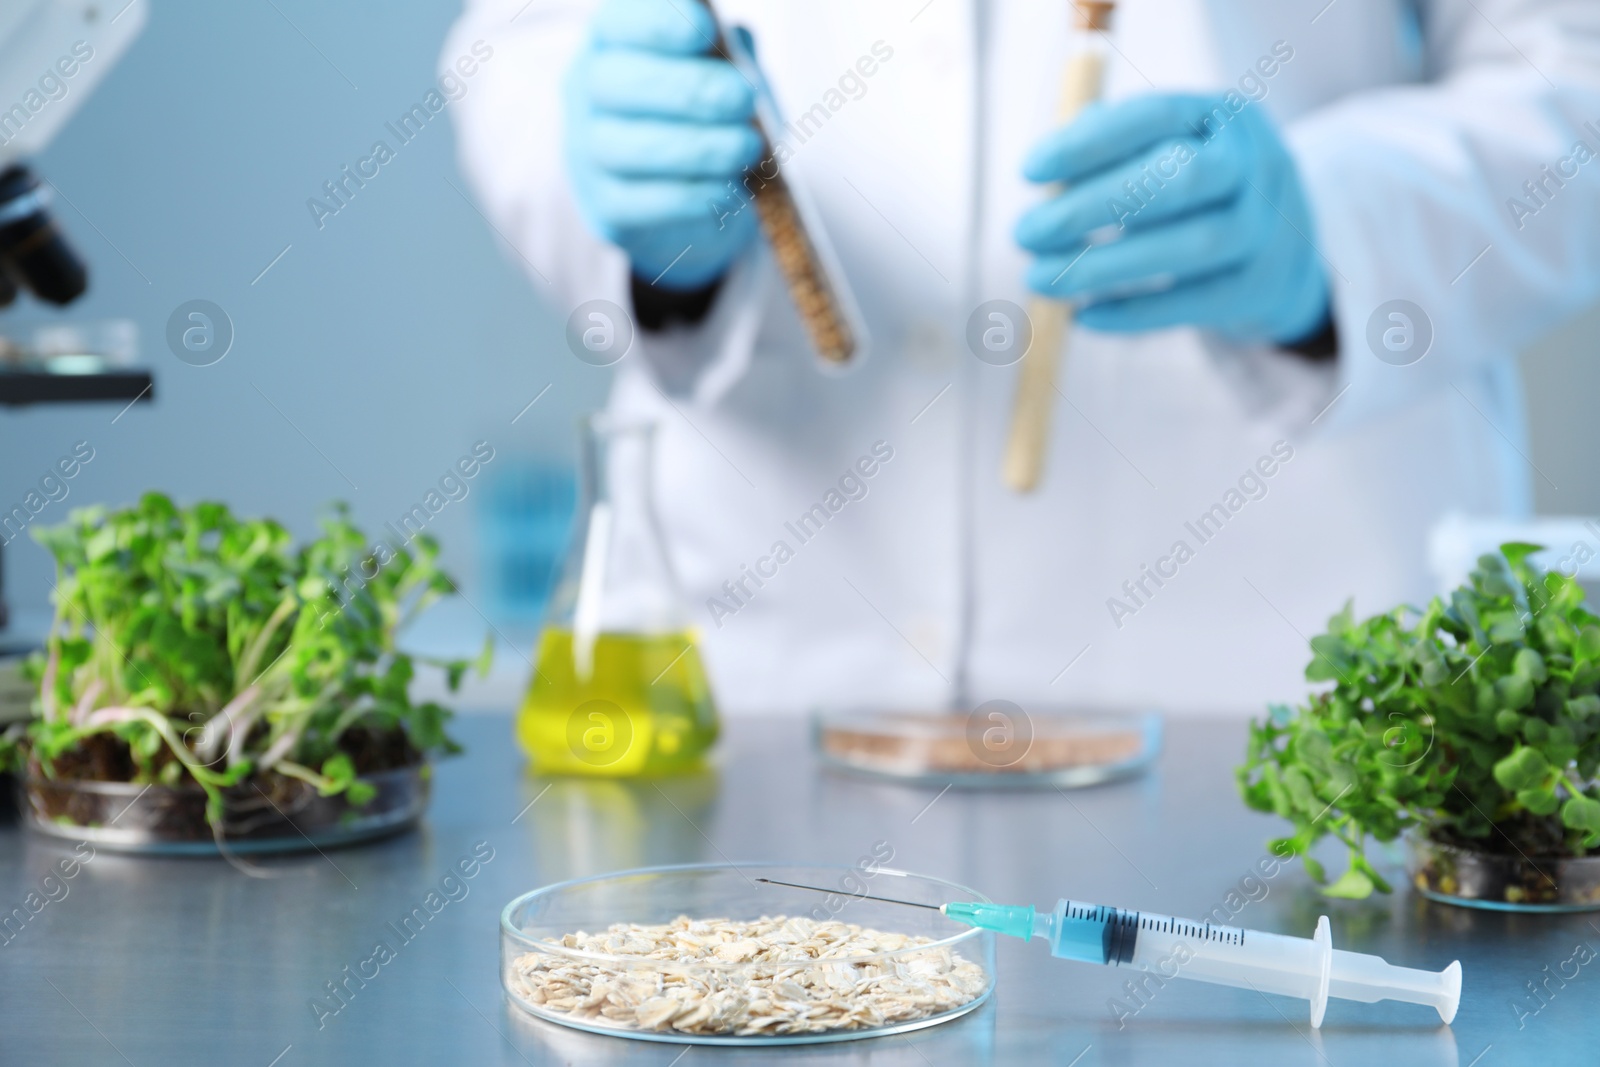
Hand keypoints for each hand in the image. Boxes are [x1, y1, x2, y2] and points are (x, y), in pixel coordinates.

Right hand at [565, 0, 763, 288]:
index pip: (619, 23)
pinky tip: (726, 190)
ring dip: (695, 149)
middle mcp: (588, 90)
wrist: (690, 190)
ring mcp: (589, 150)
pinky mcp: (607, 205)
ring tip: (746, 149)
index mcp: (614, 41)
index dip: (657, 24)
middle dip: (686, 90)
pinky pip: (638, 202)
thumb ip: (724, 50)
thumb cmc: (704, 112)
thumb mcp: (718, 68)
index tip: (704, 30)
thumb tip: (739, 42)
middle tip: (743, 99)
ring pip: (625, 147)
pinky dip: (689, 196)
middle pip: (614, 83)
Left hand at [1015, 94, 1329, 345]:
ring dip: (1105, 266)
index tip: (1028, 171)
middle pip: (1178, 180)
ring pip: (1191, 246)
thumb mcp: (1167, 153)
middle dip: (1092, 207)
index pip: (1155, 118)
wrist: (1281, 254)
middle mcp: (1256, 164)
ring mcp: (1267, 227)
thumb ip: (1110, 155)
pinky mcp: (1259, 287)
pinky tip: (1082, 317)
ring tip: (1039, 279)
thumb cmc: (1196, 195)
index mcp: (1224, 116)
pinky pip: (1193, 303)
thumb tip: (1043, 173)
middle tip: (1024, 233)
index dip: (1088, 143)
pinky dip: (1132, 313)